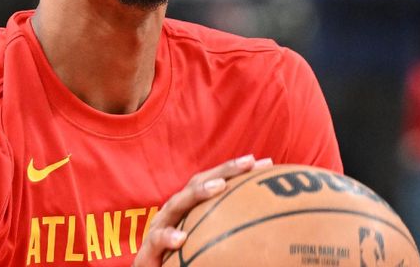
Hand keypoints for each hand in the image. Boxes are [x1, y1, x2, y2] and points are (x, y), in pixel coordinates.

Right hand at [132, 154, 272, 265]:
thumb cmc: (183, 259)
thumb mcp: (209, 242)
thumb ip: (230, 232)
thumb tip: (270, 232)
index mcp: (190, 207)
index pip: (216, 182)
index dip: (238, 171)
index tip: (266, 164)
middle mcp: (176, 210)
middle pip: (198, 183)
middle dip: (224, 170)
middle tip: (248, 163)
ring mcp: (161, 225)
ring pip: (177, 203)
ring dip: (198, 193)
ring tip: (219, 187)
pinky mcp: (149, 248)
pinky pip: (158, 239)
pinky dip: (168, 236)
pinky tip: (181, 238)